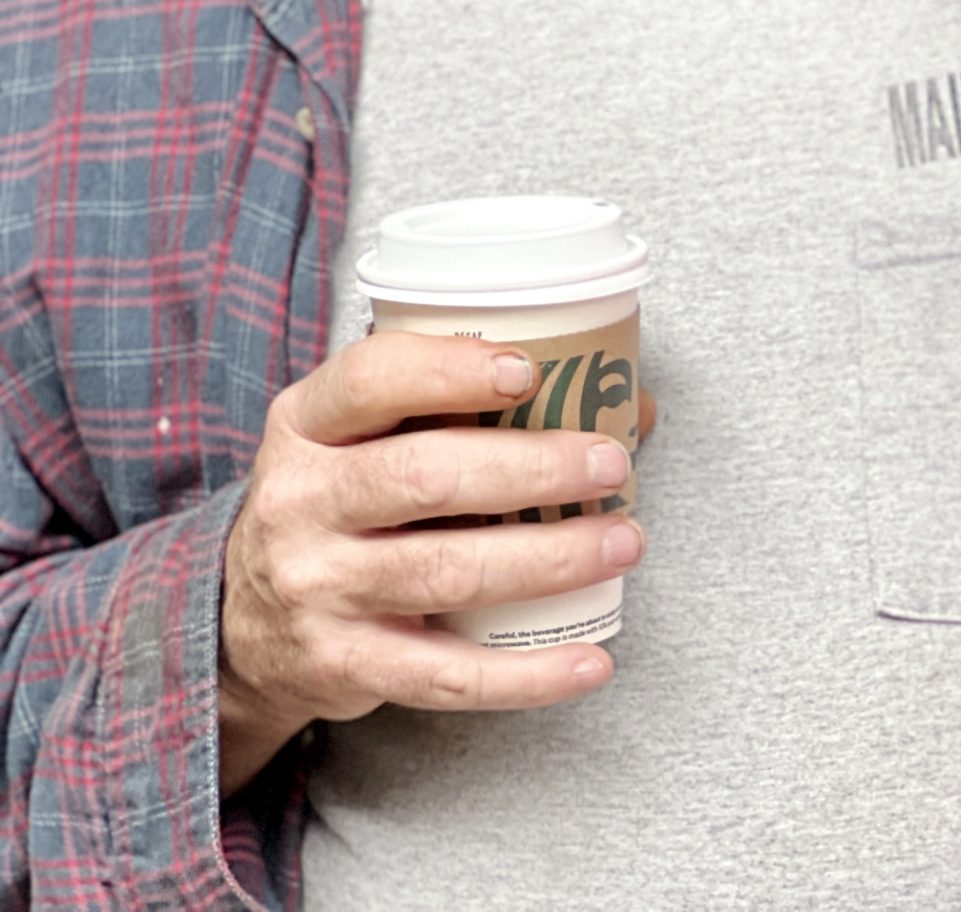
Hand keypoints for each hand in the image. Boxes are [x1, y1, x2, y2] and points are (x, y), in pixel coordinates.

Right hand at [218, 332, 646, 796]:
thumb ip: (470, 406)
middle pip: (425, 476)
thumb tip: (629, 403)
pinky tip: (591, 660)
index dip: (451, 370)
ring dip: (552, 558)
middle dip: (534, 469)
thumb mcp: (369, 437)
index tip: (528, 371)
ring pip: (448, 572)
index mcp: (307, 423)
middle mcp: (300, 501)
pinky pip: (447, 675)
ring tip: (623, 543)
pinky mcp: (342, 666)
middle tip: (612, 467)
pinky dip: (528, 674)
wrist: (245, 625)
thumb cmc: (347, 503)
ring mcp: (316, 589)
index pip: (371, 379)